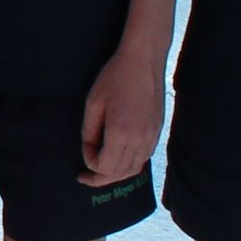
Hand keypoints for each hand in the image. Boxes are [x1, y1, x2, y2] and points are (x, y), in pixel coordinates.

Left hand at [79, 46, 161, 186]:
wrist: (143, 62)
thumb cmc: (114, 79)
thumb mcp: (93, 104)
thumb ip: (89, 132)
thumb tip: (89, 151)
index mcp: (121, 134)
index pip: (105, 167)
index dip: (90, 165)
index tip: (83, 151)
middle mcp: (139, 140)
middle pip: (120, 173)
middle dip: (101, 178)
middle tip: (85, 177)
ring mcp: (151, 137)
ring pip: (134, 169)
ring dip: (116, 174)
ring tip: (100, 170)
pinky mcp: (157, 132)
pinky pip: (143, 158)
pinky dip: (129, 164)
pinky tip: (118, 158)